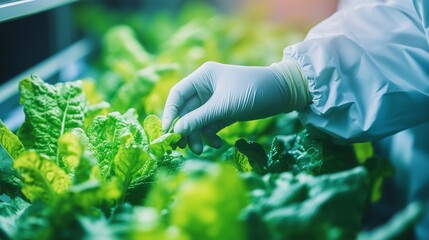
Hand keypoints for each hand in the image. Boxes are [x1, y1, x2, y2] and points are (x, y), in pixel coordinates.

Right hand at [162, 60, 309, 153]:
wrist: (283, 93)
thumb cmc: (252, 91)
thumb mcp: (223, 106)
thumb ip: (199, 119)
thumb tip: (176, 131)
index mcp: (203, 77)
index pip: (178, 94)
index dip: (170, 112)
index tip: (167, 132)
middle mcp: (206, 87)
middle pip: (187, 110)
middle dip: (186, 129)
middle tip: (183, 147)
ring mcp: (215, 100)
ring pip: (198, 120)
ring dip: (198, 135)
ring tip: (201, 149)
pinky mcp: (225, 111)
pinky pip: (210, 125)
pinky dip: (210, 135)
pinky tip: (216, 144)